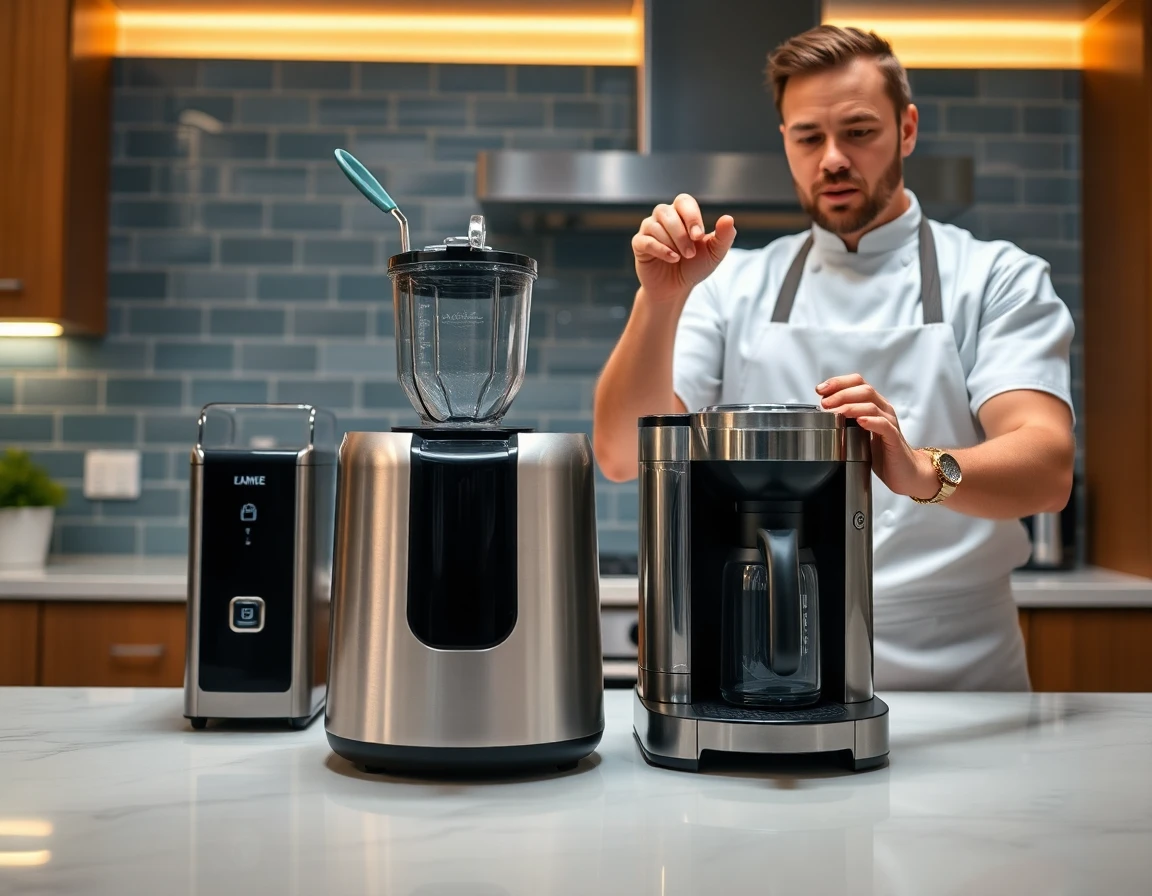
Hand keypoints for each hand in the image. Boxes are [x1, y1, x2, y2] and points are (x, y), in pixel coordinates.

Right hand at [632, 194, 736, 303]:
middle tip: (691, 253)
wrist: (676, 288)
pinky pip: (646, 241)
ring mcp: (649, 229)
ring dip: (672, 243)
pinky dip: (660, 250)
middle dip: (681, 234)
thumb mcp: (714, 253)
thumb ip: (724, 236)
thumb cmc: (694, 266)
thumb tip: (728, 218)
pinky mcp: (639, 244)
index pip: (683, 201)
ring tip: (681, 258)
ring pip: (655, 226)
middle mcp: (663, 217)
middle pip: (667, 212)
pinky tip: (672, 259)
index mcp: (681, 213)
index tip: (699, 237)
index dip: (691, 217)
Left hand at [815, 374, 939, 499]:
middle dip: (841, 393)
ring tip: (836, 411)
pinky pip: (884, 425)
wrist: (905, 472)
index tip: (820, 390)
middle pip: (864, 390)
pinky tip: (859, 422)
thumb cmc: (881, 452)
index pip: (858, 382)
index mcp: (874, 405)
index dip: (838, 382)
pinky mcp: (894, 438)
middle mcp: (883, 410)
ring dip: (850, 406)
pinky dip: (871, 421)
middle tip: (825, 403)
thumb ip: (846, 419)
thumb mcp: (858, 432)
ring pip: (871, 405)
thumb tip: (823, 411)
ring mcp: (890, 422)